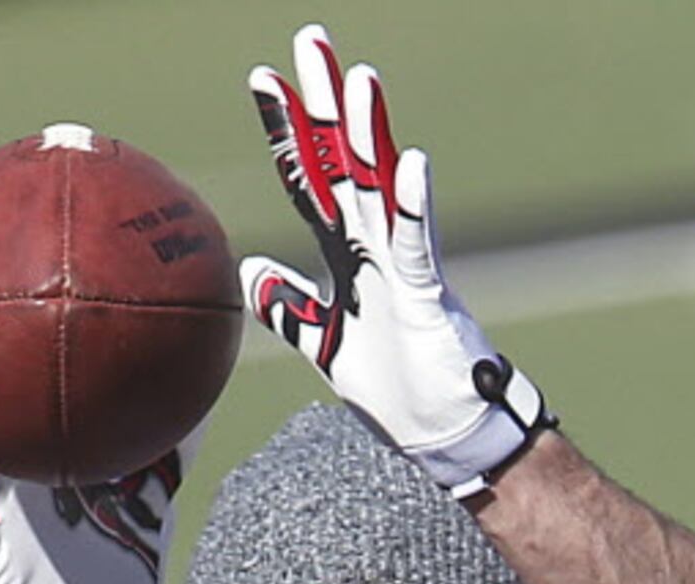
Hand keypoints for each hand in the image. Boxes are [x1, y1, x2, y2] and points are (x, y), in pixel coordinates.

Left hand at [242, 23, 551, 494]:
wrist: (443, 432)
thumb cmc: (396, 388)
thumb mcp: (325, 344)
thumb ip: (291, 306)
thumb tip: (251, 272)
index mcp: (350, 253)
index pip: (311, 177)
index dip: (287, 130)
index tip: (263, 79)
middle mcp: (376, 245)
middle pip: (344, 160)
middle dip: (324, 103)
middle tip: (309, 40)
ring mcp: (403, 265)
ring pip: (381, 187)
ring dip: (368, 134)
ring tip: (356, 79)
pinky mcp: (427, 295)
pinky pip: (417, 244)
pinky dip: (414, 204)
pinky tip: (409, 162)